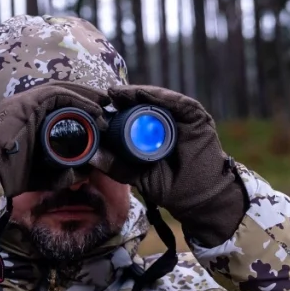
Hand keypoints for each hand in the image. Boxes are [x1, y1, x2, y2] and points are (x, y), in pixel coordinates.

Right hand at [0, 82, 110, 197]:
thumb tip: (87, 172)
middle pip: (62, 93)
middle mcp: (26, 106)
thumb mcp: (47, 174)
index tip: (100, 116)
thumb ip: (66, 172)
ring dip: (85, 95)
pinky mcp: (24, 104)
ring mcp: (24, 102)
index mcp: (29, 119)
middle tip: (106, 104)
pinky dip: (77, 99)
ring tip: (103, 103)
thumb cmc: (14, 178)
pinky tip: (93, 108)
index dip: (81, 107)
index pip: (59, 104)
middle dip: (86, 96)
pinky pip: (56, 94)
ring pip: (61, 90)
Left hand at [103, 85, 247, 246]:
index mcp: (154, 132)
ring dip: (138, 93)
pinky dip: (159, 96)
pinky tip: (142, 93)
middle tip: (107, 94)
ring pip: (158, 98)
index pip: (134, 115)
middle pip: (144, 102)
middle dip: (125, 97)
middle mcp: (168, 121)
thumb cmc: (172, 187)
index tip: (98, 108)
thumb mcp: (138, 175)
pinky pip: (177, 102)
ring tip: (119, 93)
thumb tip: (90, 156)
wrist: (199, 197)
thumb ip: (117, 166)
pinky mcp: (196, 115)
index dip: (117, 109)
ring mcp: (183, 117)